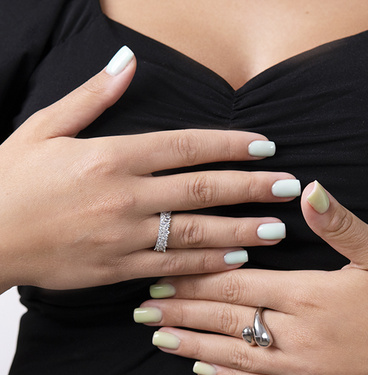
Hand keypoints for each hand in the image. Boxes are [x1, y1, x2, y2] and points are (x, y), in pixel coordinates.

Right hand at [0, 47, 299, 290]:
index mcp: (111, 155)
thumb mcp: (46, 128)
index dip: (231, 145)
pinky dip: (206, 263)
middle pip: (203, 188)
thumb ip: (93, 97)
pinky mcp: (117, 268)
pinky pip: (172, 266)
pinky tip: (236, 258)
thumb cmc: (12, 180)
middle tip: (288, 187)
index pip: (187, 146)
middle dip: (251, 187)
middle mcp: (124, 195)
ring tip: (275, 228)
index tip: (266, 147)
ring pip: (195, 231)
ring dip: (240, 229)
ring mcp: (123, 235)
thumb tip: (127, 63)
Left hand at [138, 181, 367, 374]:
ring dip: (191, 344)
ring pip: (232, 355)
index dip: (196, 280)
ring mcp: (301, 370)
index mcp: (308, 295)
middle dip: (181, 311)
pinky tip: (202, 370)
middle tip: (143, 309)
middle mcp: (296, 334)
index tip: (162, 278)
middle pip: (225, 318)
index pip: (237, 284)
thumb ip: (339, 224)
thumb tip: (307, 190)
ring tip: (157, 338)